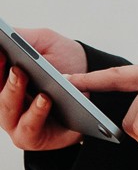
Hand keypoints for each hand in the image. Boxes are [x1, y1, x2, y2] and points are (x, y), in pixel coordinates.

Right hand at [0, 29, 88, 151]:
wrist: (96, 87)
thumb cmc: (64, 62)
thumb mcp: (45, 43)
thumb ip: (22, 37)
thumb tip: (2, 32)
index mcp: (3, 78)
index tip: (2, 50)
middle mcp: (5, 100)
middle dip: (4, 79)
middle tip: (16, 67)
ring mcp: (16, 120)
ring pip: (7, 111)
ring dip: (15, 95)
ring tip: (26, 78)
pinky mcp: (32, 137)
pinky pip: (29, 128)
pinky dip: (35, 114)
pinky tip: (45, 99)